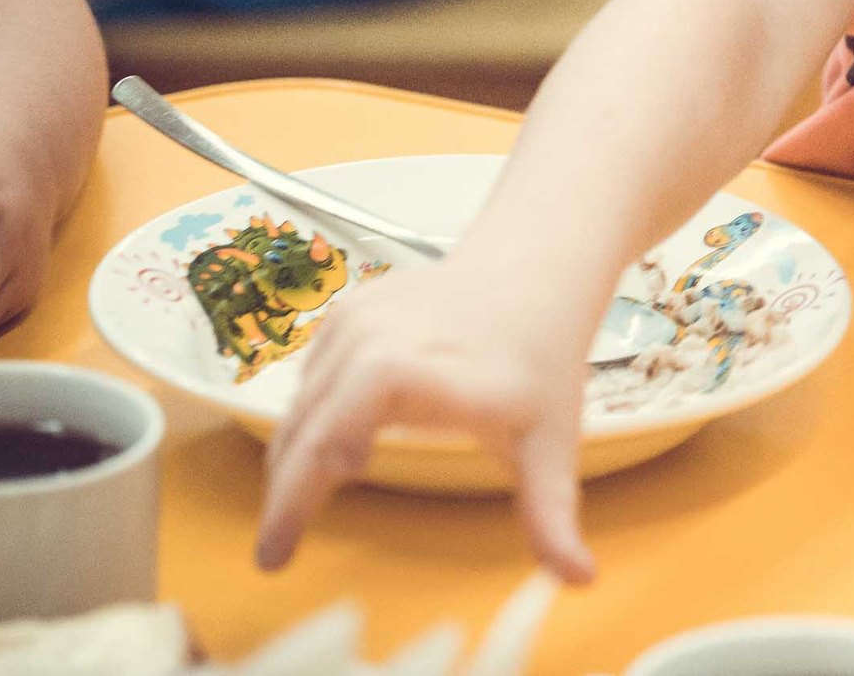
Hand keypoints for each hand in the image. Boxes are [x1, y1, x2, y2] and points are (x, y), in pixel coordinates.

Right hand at [254, 257, 597, 583]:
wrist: (529, 277)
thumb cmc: (539, 362)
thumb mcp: (551, 440)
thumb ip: (552, 511)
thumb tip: (578, 577)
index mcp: (443, 368)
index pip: (367, 398)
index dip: (325, 454)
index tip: (309, 513)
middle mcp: (393, 334)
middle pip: (318, 415)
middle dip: (289, 488)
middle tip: (275, 553)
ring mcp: (364, 317)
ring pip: (303, 403)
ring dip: (288, 462)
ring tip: (289, 520)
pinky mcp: (346, 311)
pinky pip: (307, 379)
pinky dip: (303, 422)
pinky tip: (315, 455)